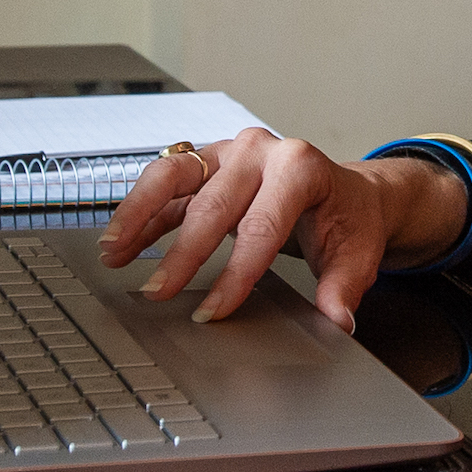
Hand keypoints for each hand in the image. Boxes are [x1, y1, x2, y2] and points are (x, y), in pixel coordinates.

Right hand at [96, 128, 465, 329]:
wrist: (346, 191)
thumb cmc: (348, 219)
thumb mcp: (356, 255)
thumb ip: (342, 289)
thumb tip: (336, 321)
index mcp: (300, 167)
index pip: (263, 224)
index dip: (236, 272)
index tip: (214, 310)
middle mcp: (260, 151)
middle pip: (213, 203)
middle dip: (183, 253)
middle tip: (158, 292)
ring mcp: (229, 152)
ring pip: (173, 176)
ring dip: (138, 214)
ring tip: (114, 252)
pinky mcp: (207, 163)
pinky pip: (165, 186)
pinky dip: (140, 214)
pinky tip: (120, 244)